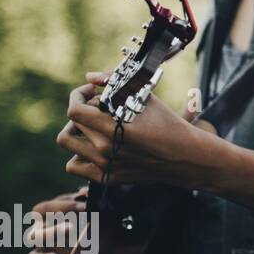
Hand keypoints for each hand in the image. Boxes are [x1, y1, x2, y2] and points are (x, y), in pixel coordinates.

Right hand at [24, 188, 88, 253]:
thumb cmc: (91, 214)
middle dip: (52, 232)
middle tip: (71, 228)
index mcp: (46, 216)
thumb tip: (84, 192)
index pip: (42, 209)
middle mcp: (40, 233)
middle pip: (35, 234)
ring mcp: (44, 251)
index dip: (62, 208)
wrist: (103, 237)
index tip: (85, 207)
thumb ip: (85, 198)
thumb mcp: (89, 204)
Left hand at [56, 72, 203, 185]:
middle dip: (84, 109)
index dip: (78, 96)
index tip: (90, 92)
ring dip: (77, 130)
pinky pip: (74, 166)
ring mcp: (105, 166)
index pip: (75, 111)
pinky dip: (78, 154)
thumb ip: (115, 83)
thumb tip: (91, 76)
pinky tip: (94, 146)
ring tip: (93, 126)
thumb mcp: (146, 97)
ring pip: (68, 143)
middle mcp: (106, 149)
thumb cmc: (168, 124)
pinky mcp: (106, 178)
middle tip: (100, 107)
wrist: (185, 156)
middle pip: (73, 123)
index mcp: (115, 128)